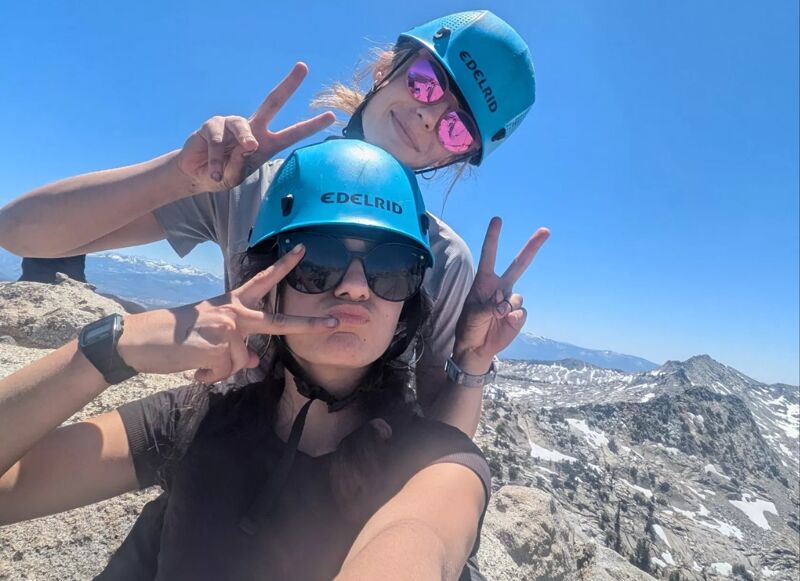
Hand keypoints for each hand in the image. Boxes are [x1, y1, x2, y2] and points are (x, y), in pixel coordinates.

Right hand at [118, 245, 338, 382]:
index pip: (261, 282)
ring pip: (239, 362)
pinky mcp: (217, 345)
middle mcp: (232, 312)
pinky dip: (209, 376)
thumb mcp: (208, 337)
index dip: (282, 266)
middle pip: (278, 323)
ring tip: (197, 362)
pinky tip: (193, 367)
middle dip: (308, 325)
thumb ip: (234, 345)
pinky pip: (225, 371)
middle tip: (334, 322)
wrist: (139, 341)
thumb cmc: (174, 337)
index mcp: (230, 303)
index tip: (302, 251)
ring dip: (218, 370)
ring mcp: (226, 328)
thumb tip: (251, 360)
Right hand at [175, 62, 335, 192]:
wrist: (197, 176)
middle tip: (303, 67)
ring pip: (241, 126)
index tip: (331, 116)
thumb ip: (240, 165)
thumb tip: (243, 145)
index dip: (311, 125)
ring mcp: (232, 123)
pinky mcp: (212, 125)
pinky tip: (213, 172)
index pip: (292, 134)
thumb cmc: (223, 175)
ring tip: (233, 164)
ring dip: (241, 142)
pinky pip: (218, 139)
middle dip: (289, 85)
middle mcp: (252, 128)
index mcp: (266, 143)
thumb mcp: (236, 177)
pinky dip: (215, 159)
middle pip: (272, 102)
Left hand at [453, 217, 549, 374]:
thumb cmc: (469, 327)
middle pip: (519, 264)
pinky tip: (503, 324)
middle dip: (532, 247)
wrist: (476, 347)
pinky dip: (513, 319)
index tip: (498, 220)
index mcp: (484, 282)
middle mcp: (500, 287)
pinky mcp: (518, 315)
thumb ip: (489, 307)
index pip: (489, 256)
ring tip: (493, 318)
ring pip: (517, 297)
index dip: (493, 238)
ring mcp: (511, 300)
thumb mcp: (473, 315)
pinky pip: (520, 313)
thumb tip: (507, 306)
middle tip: (545, 230)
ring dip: (506, 307)